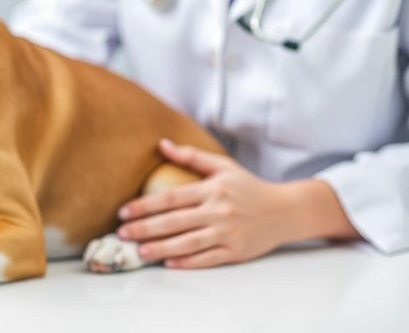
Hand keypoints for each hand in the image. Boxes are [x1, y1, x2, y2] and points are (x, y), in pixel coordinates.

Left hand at [116, 139, 297, 268]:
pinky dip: (188, 262)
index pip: (171, 198)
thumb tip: (161, 144)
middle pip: (175, 222)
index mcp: (212, 189)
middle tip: (122, 234)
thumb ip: (192, 157)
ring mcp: (228, 233)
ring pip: (188, 243)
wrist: (286, 210)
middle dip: (145, 228)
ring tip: (139, 251)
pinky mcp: (237, 252)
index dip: (144, 205)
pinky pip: (208, 259)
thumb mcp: (223, 166)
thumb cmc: (249, 187)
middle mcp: (219, 211)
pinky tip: (168, 264)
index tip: (123, 212)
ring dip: (161, 249)